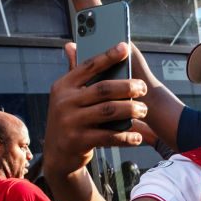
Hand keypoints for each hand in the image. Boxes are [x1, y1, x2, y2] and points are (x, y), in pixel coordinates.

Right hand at [43, 42, 146, 177]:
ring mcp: (70, 122)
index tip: (125, 47)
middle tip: (143, 88)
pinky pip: (109, 136)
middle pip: (103, 89)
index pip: (88, 66)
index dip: (107, 56)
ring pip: (109, 111)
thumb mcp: (66, 97)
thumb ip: (74, 74)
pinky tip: (137, 136)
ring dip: (130, 109)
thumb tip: (72, 45)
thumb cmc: (70, 120)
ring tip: (143, 110)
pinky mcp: (78, 141)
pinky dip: (126, 136)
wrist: (57, 156)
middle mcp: (64, 102)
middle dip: (127, 87)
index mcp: (63, 86)